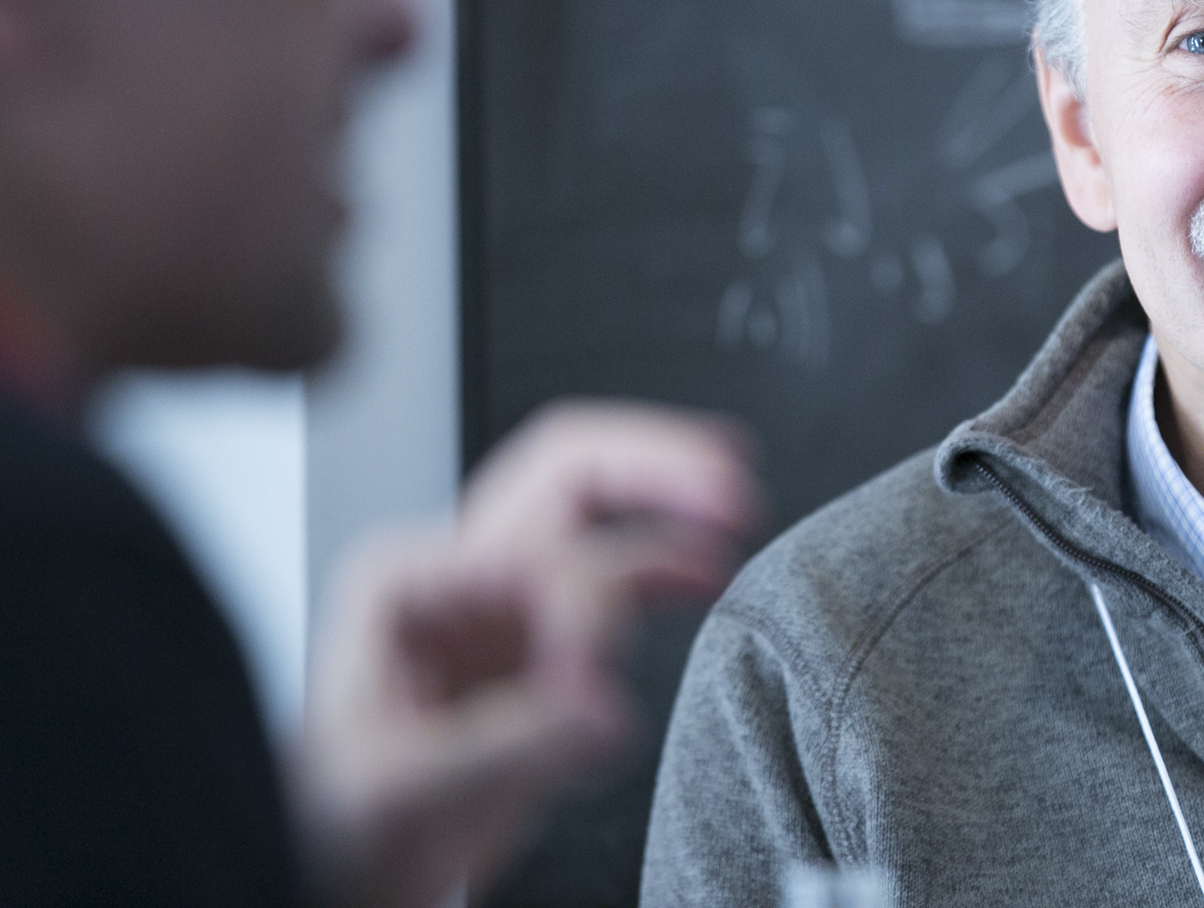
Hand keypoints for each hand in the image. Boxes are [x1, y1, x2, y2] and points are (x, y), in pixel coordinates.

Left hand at [298, 400, 759, 907]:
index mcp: (409, 582)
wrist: (339, 872)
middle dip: (652, 466)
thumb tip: (603, 707)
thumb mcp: (399, 789)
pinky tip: (712, 572)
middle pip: (568, 476)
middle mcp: (461, 573)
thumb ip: (505, 747)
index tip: (593, 693)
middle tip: (725, 479)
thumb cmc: (335, 826)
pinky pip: (621, 579)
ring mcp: (507, 605)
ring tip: (739, 515)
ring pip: (603, 518)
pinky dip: (672, 566)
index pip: (531, 559)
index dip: (582, 621)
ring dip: (674, 506)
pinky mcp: (545, 647)